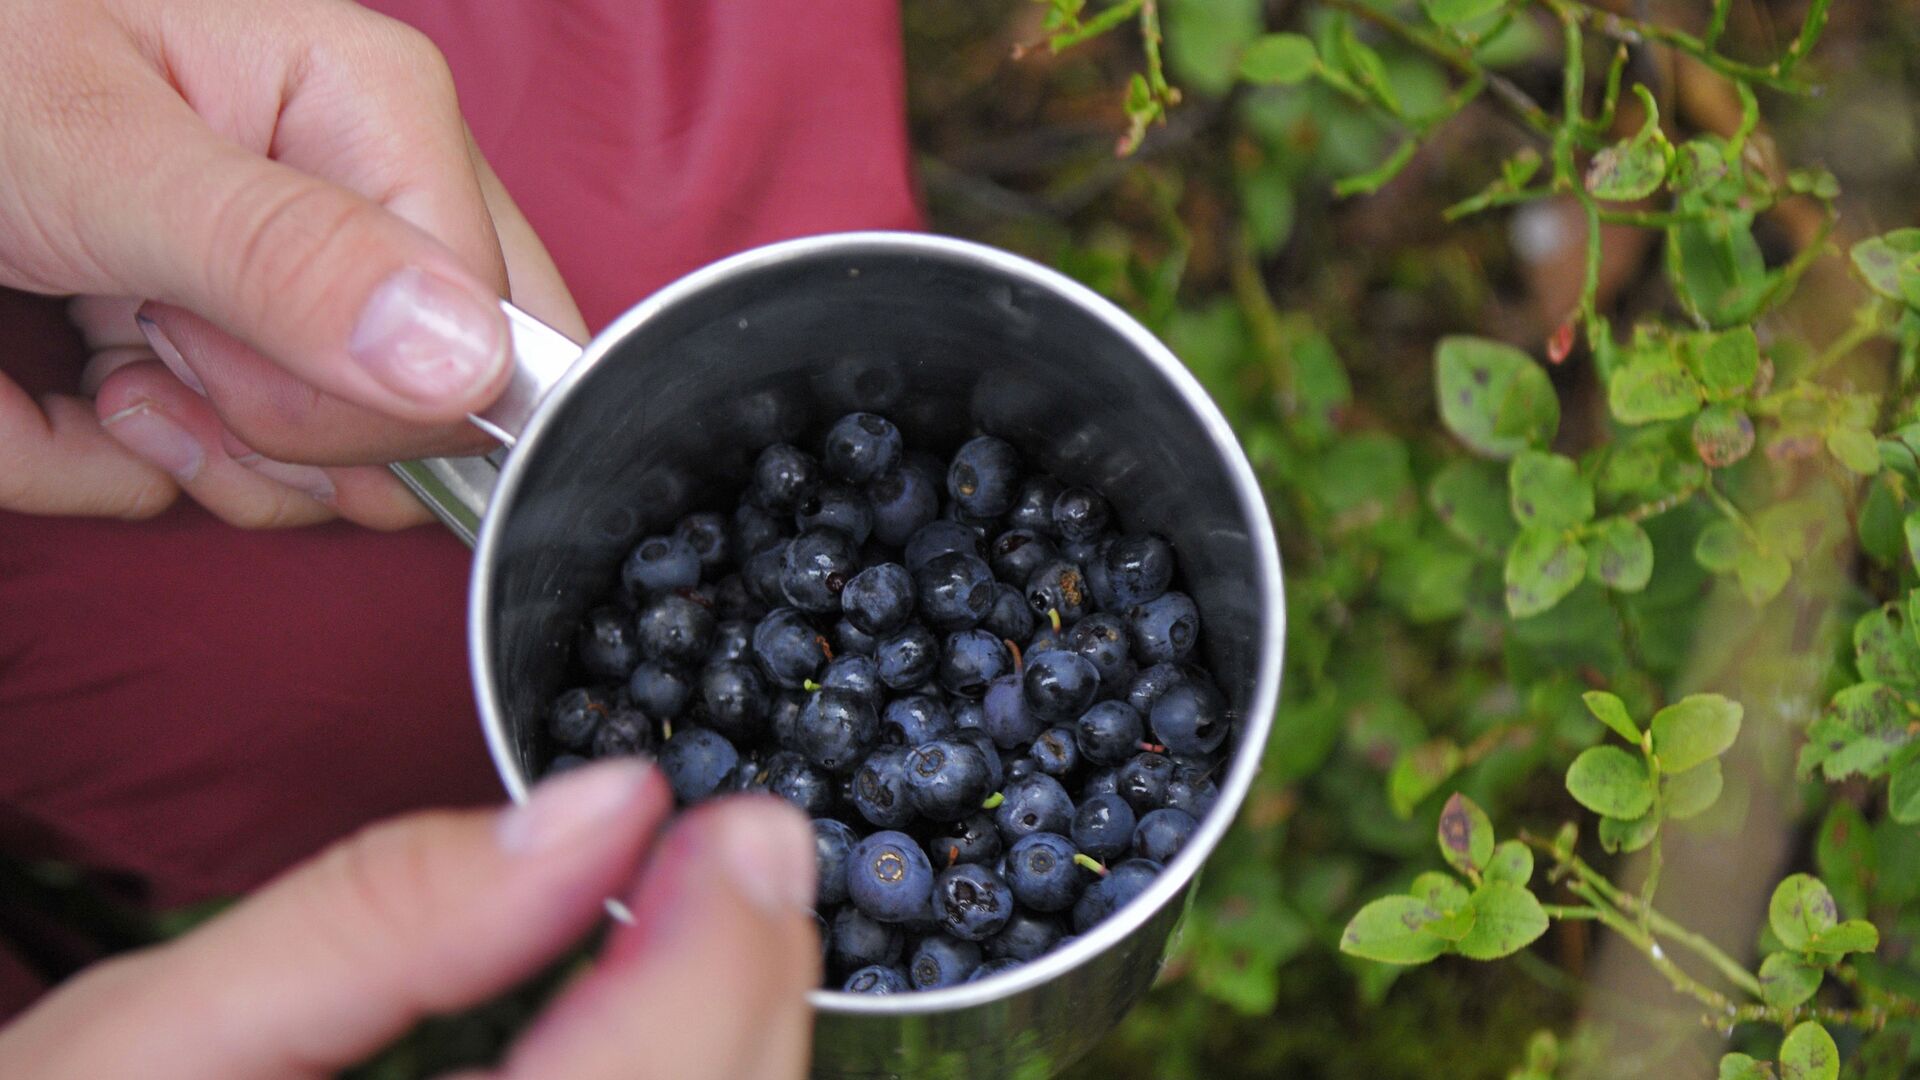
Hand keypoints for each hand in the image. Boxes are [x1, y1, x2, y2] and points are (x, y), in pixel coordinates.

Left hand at [0, 0, 587, 527]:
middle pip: (422, 408)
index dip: (358, 393)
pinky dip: (141, 462)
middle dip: (273, 424)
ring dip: (204, 452)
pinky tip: (84, 384)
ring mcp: (297, 285)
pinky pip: (239, 470)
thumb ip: (285, 256)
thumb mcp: (98, 154)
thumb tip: (467, 363)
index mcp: (376, 114)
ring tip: (104, 357)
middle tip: (146, 335)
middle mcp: (359, 202)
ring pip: (338, 464)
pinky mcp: (232, 343)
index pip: (483, 332)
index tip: (203, 348)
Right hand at [0, 762, 821, 1078]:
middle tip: (745, 852)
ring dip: (734, 1042)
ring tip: (706, 922)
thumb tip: (606, 807)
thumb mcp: (149, 1040)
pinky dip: (688, 1076)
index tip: (742, 826)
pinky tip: (657, 1019)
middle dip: (748, 991)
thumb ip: (381, 918)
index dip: (720, 959)